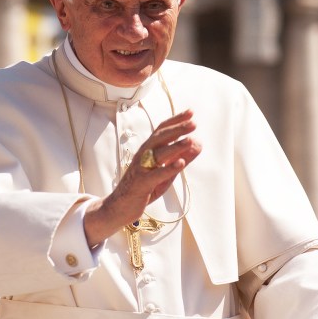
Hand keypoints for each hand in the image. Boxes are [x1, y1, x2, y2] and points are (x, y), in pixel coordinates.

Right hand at [84, 110, 200, 246]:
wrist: (120, 206)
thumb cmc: (144, 187)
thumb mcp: (165, 172)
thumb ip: (181, 158)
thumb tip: (198, 144)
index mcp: (148, 150)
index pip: (162, 130)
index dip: (175, 120)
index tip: (190, 112)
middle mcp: (143, 155)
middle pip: (160, 137)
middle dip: (177, 129)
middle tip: (193, 123)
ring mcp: (141, 168)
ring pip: (158, 154)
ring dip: (175, 146)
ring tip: (190, 140)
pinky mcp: (142, 183)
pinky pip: (156, 174)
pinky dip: (169, 168)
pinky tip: (180, 163)